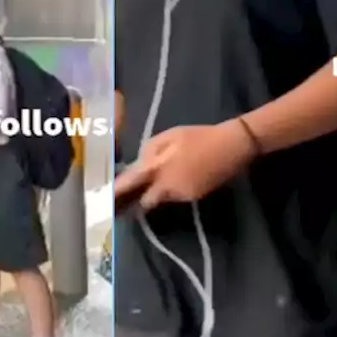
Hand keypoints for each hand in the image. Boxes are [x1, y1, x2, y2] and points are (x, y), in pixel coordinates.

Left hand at [114, 120, 258, 210]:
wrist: (232, 146)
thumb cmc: (199, 136)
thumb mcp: (170, 136)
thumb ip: (150, 150)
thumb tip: (140, 164)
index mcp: (158, 168)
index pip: (130, 184)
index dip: (116, 193)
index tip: (104, 201)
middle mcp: (167, 186)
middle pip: (146, 201)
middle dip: (140, 199)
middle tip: (134, 196)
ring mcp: (181, 195)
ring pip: (162, 198)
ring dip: (159, 191)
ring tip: (169, 175)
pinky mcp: (194, 198)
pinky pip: (176, 196)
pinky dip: (174, 189)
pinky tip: (184, 176)